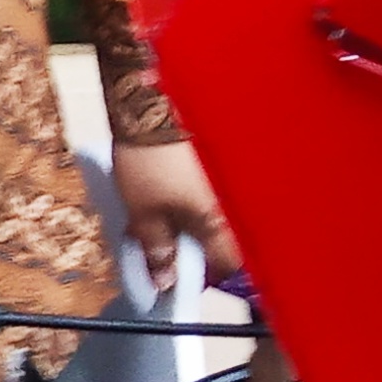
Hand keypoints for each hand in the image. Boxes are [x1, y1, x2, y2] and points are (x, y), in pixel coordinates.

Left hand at [111, 137, 239, 293]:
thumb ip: (157, 249)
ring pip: (224, 212)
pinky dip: (201, 194)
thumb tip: (165, 281)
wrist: (153, 100)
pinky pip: (221, 187)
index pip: (226, 265)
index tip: (178, 273)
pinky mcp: (228, 155)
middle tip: (166, 241)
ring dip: (198, 218)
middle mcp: (238, 201)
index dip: (201, 275)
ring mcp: (237, 175)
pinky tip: (175, 187)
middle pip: (227, 239)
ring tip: (165, 211)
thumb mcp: (143, 212)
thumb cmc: (150, 157)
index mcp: (222, 221)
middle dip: (198, 245)